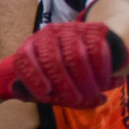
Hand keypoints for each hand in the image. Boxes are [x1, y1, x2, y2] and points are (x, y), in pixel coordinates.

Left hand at [0, 22, 125, 107]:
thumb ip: (47, 96)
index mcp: (30, 48)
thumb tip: (38, 97)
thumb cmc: (59, 77)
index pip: (24, 58)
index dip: (32, 76)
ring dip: (85, 79)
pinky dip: (102, 70)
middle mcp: (47, 34)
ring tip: (92, 93)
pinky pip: (97, 50)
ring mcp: (70, 29)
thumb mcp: (48, 88)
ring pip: (75, 56)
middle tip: (75, 100)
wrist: (88, 54)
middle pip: (51, 60)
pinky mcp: (94, 29)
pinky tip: (105, 83)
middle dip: (64, 84)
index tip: (44, 93)